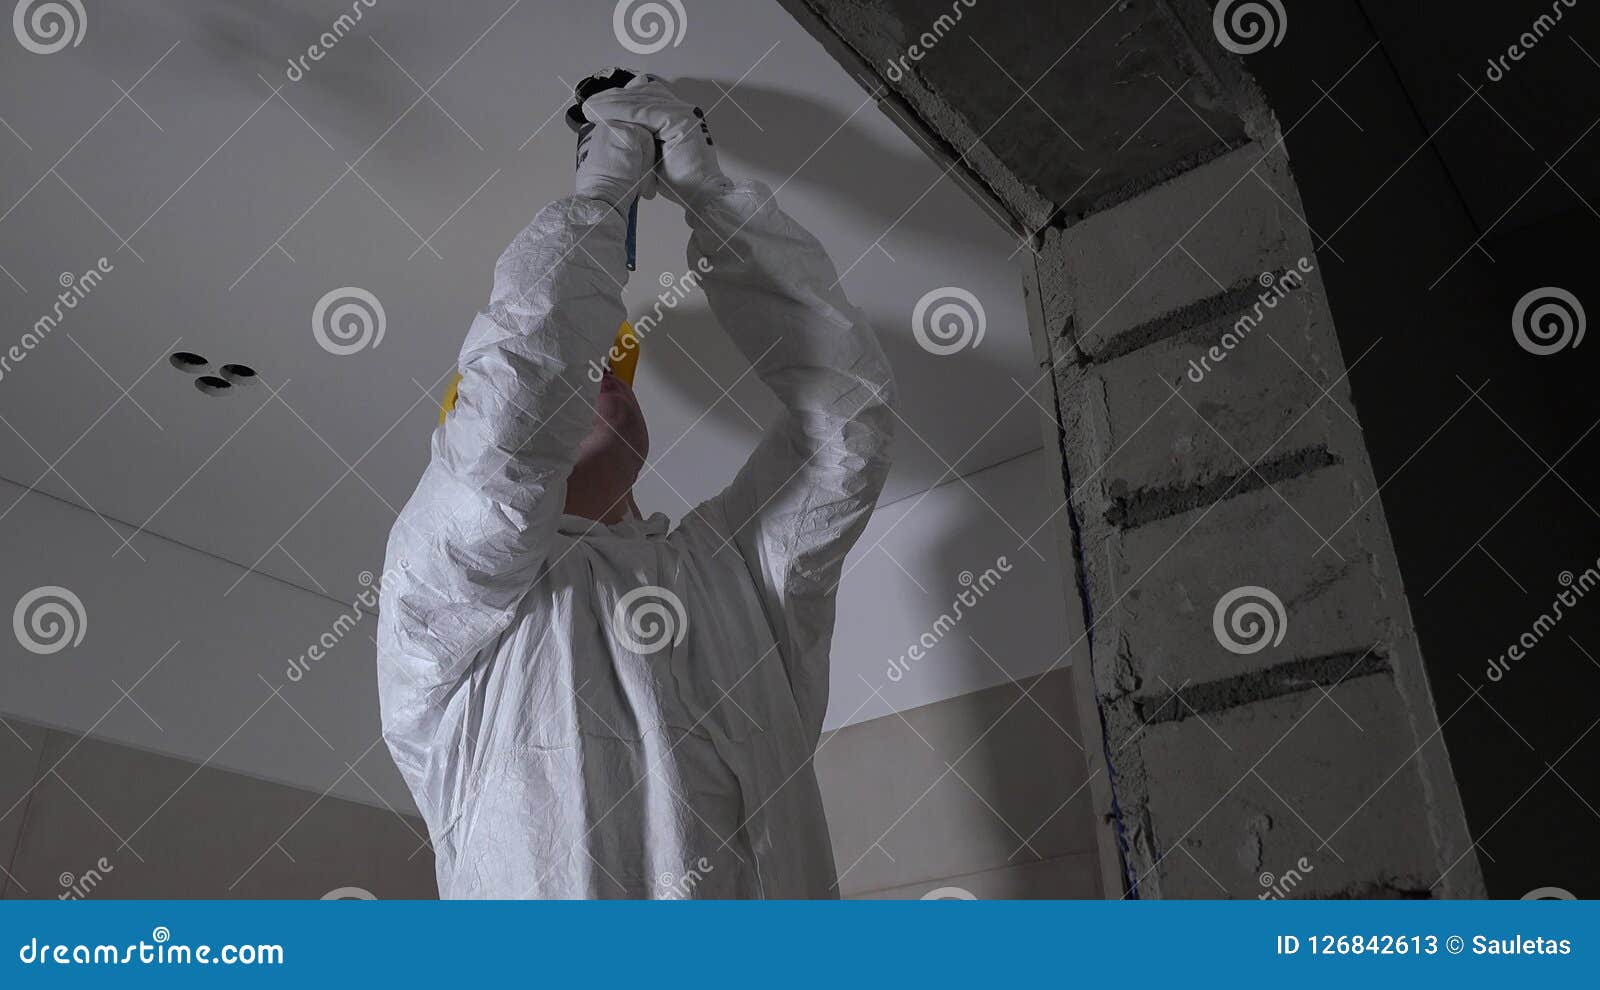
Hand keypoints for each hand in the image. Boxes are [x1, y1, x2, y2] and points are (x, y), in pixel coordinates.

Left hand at [582, 74, 729, 208]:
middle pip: (643, 92)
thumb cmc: (680, 181)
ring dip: (613, 103)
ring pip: (642, 100)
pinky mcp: (681, 121)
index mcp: (677, 115)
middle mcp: (682, 110)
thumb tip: (621, 131)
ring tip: (592, 109)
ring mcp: (684, 113)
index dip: (621, 98)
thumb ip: (643, 139)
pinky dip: (623, 111)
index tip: (598, 105)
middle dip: (614, 98)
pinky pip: (646, 111)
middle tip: (590, 106)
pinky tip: (605, 113)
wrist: (700, 196)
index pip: (646, 95)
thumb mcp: (654, 154)